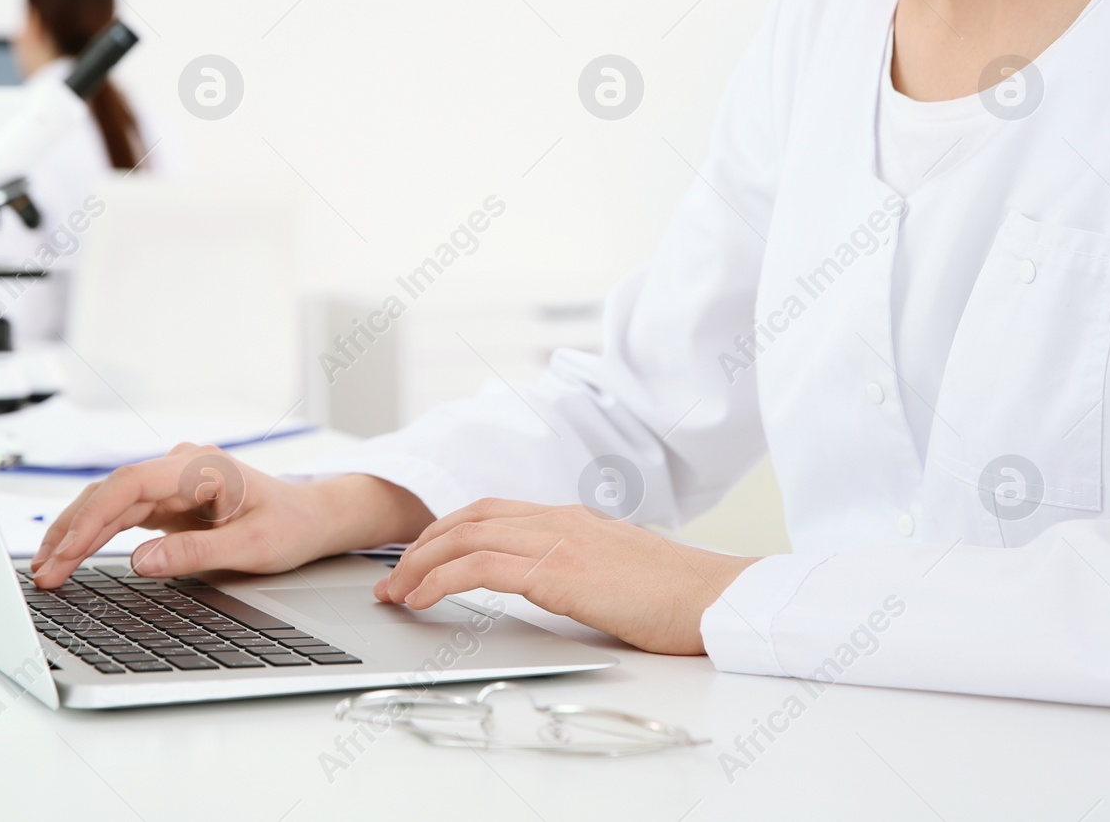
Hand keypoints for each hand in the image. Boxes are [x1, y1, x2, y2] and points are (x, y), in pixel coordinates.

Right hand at [29, 444, 434, 588]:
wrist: (312, 517)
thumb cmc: (291, 526)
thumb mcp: (252, 547)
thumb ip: (196, 553)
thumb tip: (141, 561)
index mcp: (202, 466)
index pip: (131, 485)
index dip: (93, 519)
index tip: (66, 553)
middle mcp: (181, 467)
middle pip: (112, 492)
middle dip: (73, 531)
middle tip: (43, 573)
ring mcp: (172, 481)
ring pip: (110, 502)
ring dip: (76, 533)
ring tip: (46, 569)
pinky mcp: (168, 500)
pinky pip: (121, 514)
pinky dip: (94, 534)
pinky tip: (70, 555)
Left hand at [373, 499, 759, 654]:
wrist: (717, 599)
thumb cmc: (678, 596)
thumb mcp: (618, 570)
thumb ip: (581, 566)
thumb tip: (555, 583)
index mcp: (572, 518)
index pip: (491, 511)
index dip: (447, 531)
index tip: (420, 558)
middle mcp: (559, 519)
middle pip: (468, 517)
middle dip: (421, 545)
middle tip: (392, 577)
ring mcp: (558, 540)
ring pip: (464, 538)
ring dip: (418, 564)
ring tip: (394, 592)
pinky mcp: (558, 571)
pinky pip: (479, 569)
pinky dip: (440, 580)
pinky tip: (422, 600)